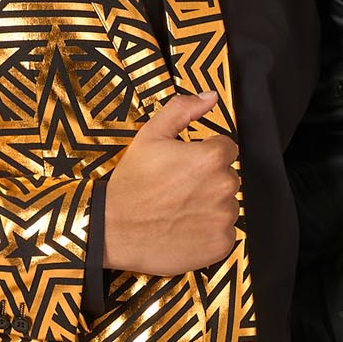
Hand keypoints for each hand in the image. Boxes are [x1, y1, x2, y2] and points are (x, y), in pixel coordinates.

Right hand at [102, 89, 239, 274]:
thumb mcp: (150, 135)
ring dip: (210, 207)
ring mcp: (224, 218)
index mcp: (211, 158)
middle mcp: (224, 187)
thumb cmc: (131, 184)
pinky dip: (209, 232)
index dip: (204, 156)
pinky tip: (185, 228)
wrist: (114, 230)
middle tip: (178, 190)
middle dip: (208, 181)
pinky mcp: (221, 244)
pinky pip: (224, 233)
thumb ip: (183, 110)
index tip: (185, 168)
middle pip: (228, 178)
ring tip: (180, 210)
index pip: (226, 149)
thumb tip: (209, 97)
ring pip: (227, 205)